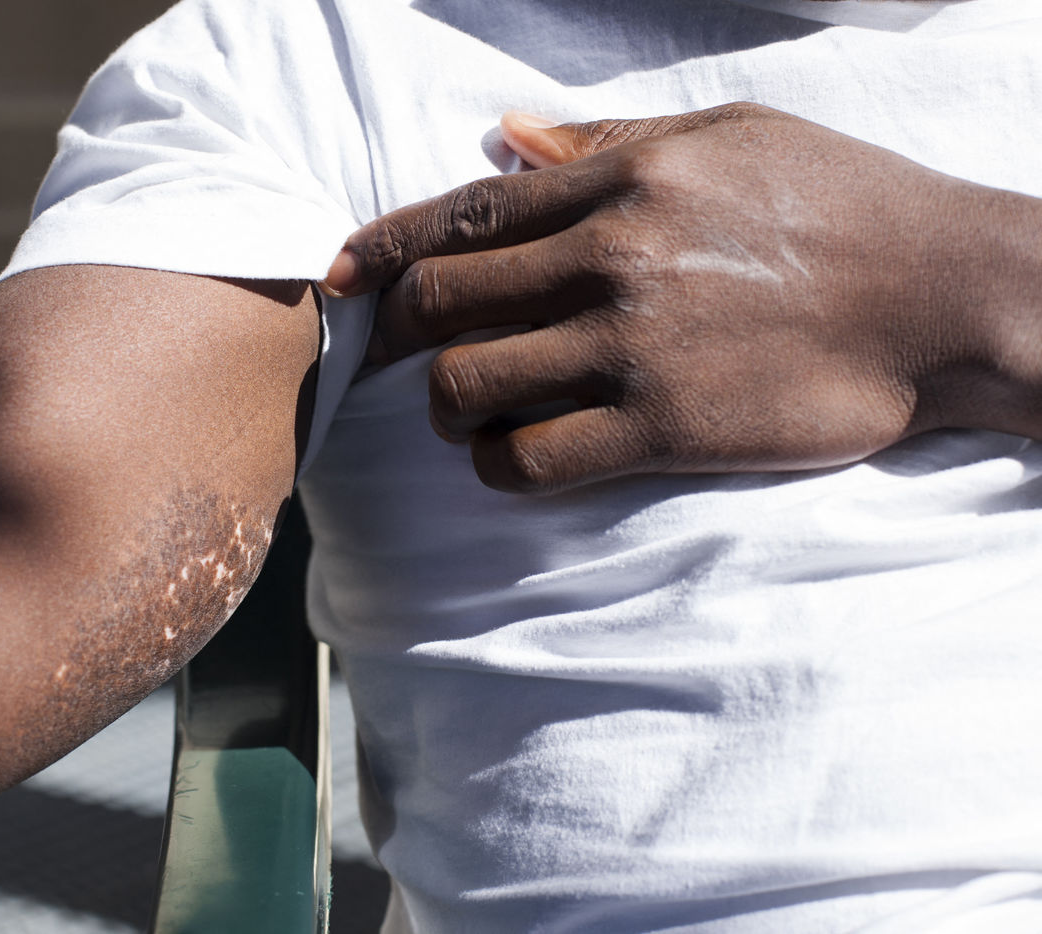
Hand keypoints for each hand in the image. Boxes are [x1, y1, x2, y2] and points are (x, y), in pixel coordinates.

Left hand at [322, 103, 1041, 492]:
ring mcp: (631, 348)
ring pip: (465, 389)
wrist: (944, 297)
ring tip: (472, 411)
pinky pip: (528, 461)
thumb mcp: (728, 135)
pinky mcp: (661, 429)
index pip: (459, 215)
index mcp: (621, 181)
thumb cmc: (844, 204)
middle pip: (441, 304)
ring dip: (448, 408)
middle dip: (402, 334)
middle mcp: (611, 259)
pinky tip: (516, 456)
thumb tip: (508, 138)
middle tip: (405, 354)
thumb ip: (606, 139)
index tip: (338, 279)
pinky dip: (499, 465)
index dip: (378, 250)